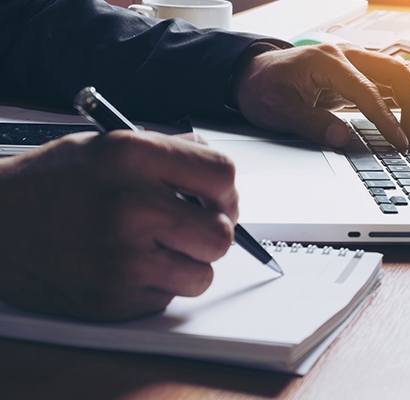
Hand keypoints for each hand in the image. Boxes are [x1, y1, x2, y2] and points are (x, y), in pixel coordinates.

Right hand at [0, 130, 237, 320]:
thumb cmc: (50, 184)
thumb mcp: (107, 144)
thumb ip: (169, 153)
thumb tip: (217, 175)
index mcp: (131, 158)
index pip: (222, 174)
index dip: (226, 191)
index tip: (216, 200)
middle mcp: (130, 208)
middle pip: (221, 235)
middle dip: (214, 232)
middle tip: (193, 228)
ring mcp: (121, 259)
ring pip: (202, 275)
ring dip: (189, 264)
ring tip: (158, 248)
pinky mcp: (112, 299)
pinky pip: (167, 298)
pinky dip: (157, 284)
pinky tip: (129, 265)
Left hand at [234, 43, 409, 148]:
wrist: (253, 76)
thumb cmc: (263, 90)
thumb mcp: (279, 111)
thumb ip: (311, 124)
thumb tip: (342, 139)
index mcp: (327, 61)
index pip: (368, 91)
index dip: (386, 119)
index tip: (398, 141)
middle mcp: (346, 55)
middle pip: (397, 72)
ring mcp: (353, 61)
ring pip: (400, 73)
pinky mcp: (355, 72)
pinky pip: (389, 80)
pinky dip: (404, 97)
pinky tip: (407, 119)